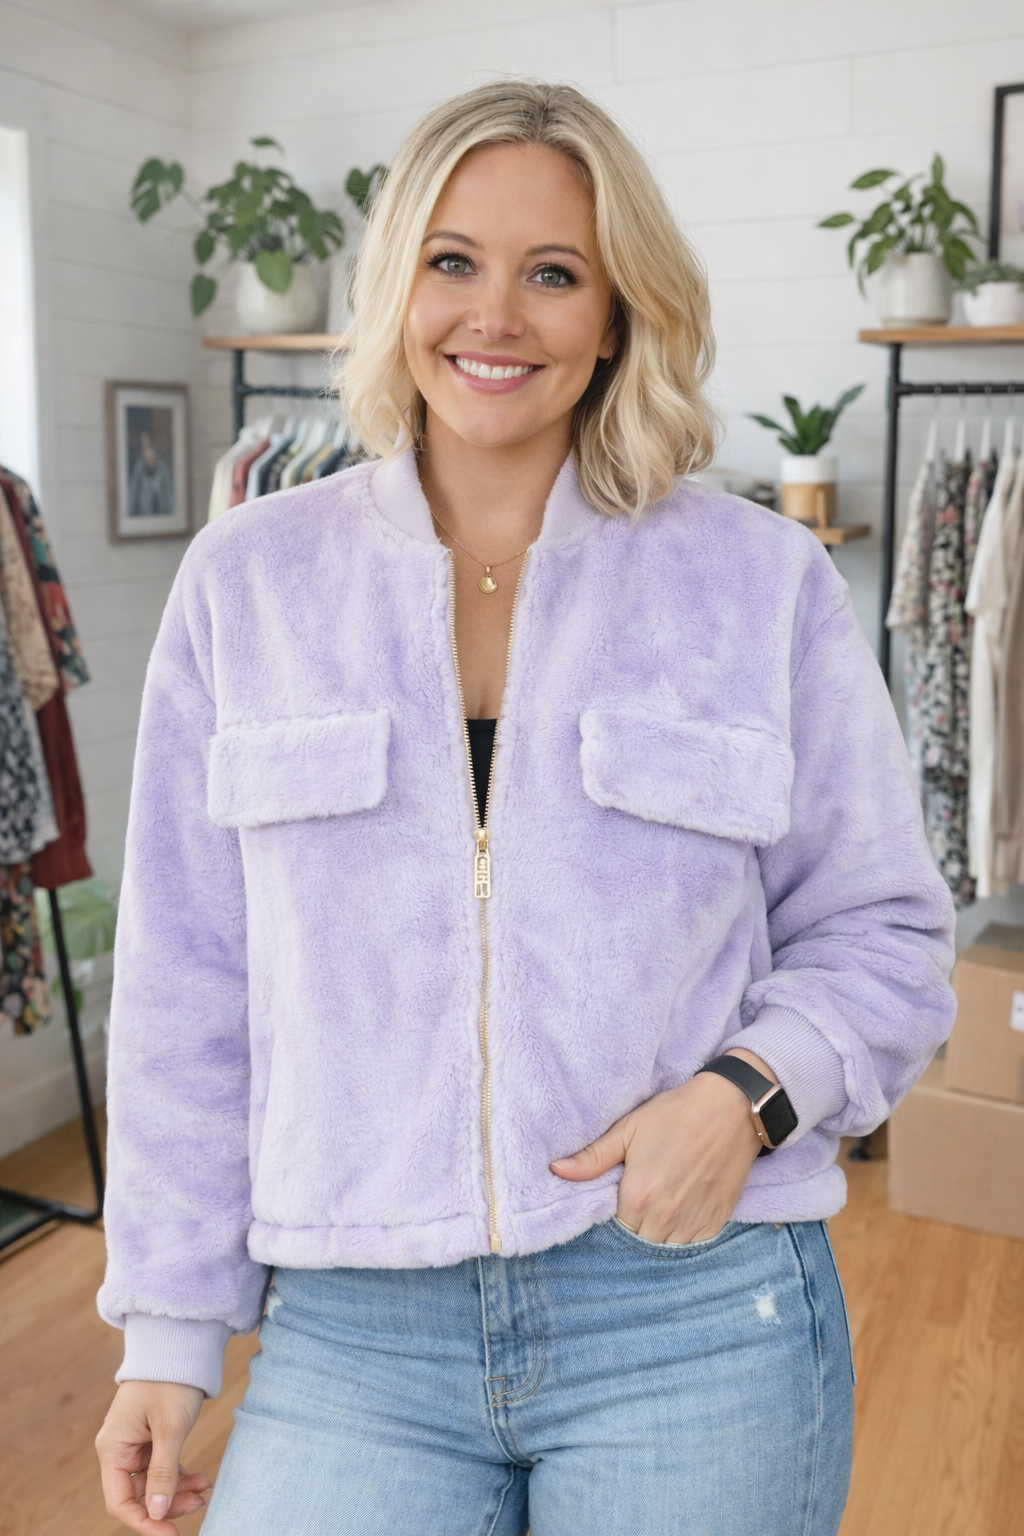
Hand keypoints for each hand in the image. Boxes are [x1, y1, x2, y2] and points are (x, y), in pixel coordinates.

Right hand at [96, 1381, 208, 1532]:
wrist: (177, 1344)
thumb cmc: (170, 1381)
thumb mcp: (170, 1429)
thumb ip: (162, 1473)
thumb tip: (156, 1513)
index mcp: (113, 1448)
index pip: (120, 1501)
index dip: (144, 1522)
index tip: (171, 1534)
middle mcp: (119, 1449)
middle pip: (138, 1495)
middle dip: (168, 1504)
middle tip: (200, 1502)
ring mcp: (135, 1443)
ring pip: (153, 1483)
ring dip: (178, 1491)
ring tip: (206, 1489)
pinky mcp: (151, 1437)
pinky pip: (162, 1468)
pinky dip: (180, 1476)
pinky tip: (201, 1479)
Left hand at [550, 1050, 772, 1244]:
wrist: (731, 1108)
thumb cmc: (675, 1114)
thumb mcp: (629, 1129)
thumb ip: (592, 1157)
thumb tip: (556, 1170)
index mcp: (638, 1197)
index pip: (613, 1231)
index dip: (612, 1220)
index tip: (615, 1206)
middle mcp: (665, 1217)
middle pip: (639, 1244)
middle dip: (634, 1231)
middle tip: (636, 1207)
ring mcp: (694, 1222)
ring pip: (667, 1250)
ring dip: (659, 1237)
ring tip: (657, 1213)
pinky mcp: (718, 1220)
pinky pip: (694, 1245)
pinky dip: (684, 1236)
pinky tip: (680, 1216)